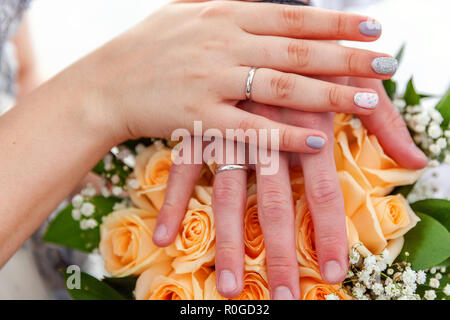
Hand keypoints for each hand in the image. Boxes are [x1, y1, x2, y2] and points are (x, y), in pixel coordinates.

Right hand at [69, 1, 396, 151]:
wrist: (108, 81)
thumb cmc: (150, 47)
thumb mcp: (188, 12)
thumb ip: (228, 6)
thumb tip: (264, 1)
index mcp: (223, 14)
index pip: (291, 17)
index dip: (334, 22)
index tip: (371, 27)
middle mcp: (222, 43)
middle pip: (296, 51)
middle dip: (346, 58)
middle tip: (387, 63)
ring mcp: (211, 80)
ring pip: (280, 88)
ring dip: (328, 95)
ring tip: (368, 102)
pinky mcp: (198, 116)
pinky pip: (249, 128)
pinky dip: (283, 136)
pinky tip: (315, 140)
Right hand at [152, 77, 427, 298]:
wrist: (243, 11)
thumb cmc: (304, 51)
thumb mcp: (347, 79)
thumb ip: (384, 120)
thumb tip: (418, 163)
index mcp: (306, 118)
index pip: (323, 189)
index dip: (329, 232)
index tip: (332, 272)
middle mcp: (266, 129)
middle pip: (273, 203)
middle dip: (280, 253)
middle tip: (286, 298)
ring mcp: (228, 127)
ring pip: (226, 196)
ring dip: (228, 242)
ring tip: (229, 287)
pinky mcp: (196, 123)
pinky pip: (182, 169)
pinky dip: (173, 202)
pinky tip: (164, 237)